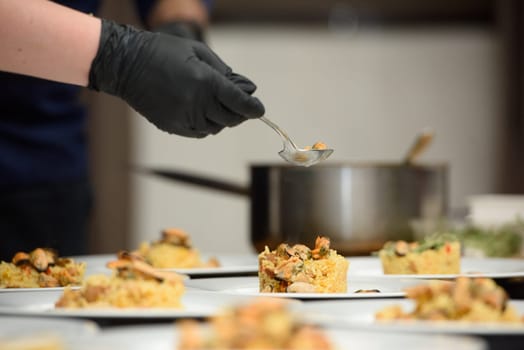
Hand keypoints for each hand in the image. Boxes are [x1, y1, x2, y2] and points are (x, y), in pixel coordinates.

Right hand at [88, 19, 264, 136]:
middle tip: (239, 106)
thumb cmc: (164, 52)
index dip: (253, 108)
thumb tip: (245, 88)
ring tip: (216, 105)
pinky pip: (199, 132)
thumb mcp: (198, 52)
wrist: (126, 64)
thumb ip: (224, 71)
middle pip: (230, 118)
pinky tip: (202, 113)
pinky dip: (206, 125)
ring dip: (221, 119)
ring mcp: (183, 117)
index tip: (260, 110)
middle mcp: (196, 102)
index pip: (239, 102)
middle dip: (239, 113)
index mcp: (205, 81)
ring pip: (215, 127)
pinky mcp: (172, 126)